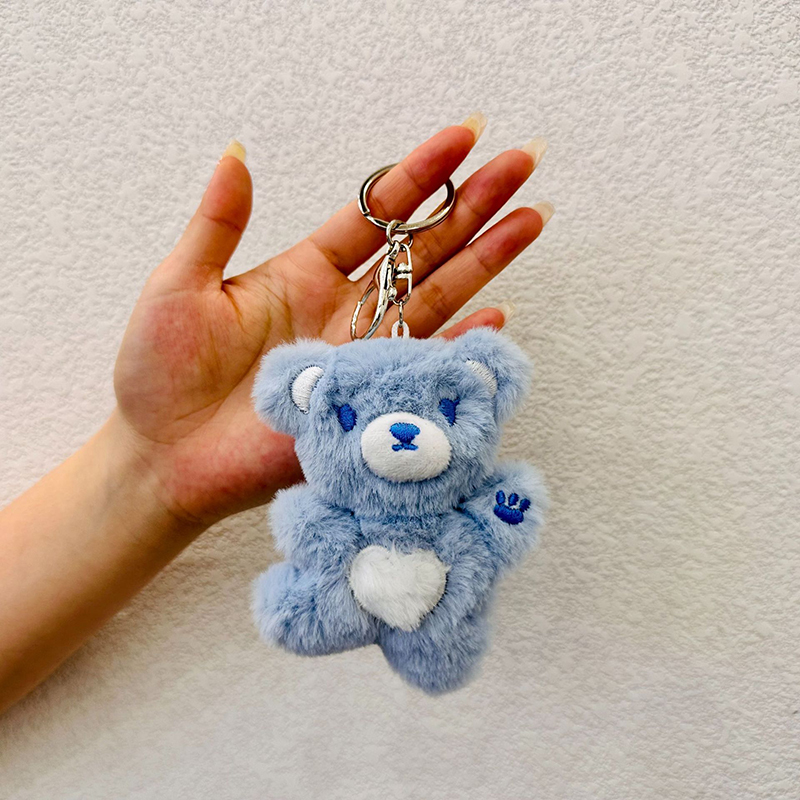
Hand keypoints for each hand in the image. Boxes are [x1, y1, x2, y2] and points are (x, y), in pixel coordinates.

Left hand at [113, 120, 551, 526]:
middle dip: (474, 204)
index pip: (376, 212)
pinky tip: (498, 315)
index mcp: (306, 272)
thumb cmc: (160, 372)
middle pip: (423, 247)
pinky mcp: (364, 401)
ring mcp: (360, 354)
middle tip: (524, 162)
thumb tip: (238, 153)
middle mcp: (344, 309)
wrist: (164, 455)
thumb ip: (217, 224)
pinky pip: (423, 366)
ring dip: (485, 259)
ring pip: (436, 297)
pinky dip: (462, 344)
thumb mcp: (180, 285)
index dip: (420, 173)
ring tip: (533, 219)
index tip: (464, 134)